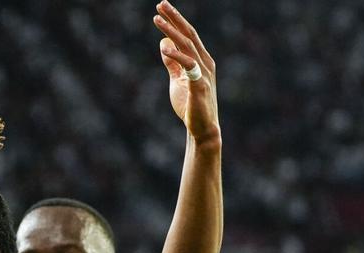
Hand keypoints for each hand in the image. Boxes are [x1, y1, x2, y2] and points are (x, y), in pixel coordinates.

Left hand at [153, 1, 219, 143]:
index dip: (175, 20)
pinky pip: (188, 65)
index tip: (161, 8)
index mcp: (201, 60)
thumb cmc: (190, 105)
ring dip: (172, 31)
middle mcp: (205, 62)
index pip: (188, 35)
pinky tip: (164, 47)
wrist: (202, 129)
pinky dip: (176, 55)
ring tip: (157, 20)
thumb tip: (163, 44)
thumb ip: (172, 63)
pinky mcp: (200, 85)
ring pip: (188, 46)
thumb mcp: (177, 80)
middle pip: (189, 34)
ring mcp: (204, 73)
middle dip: (175, 18)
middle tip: (161, 4)